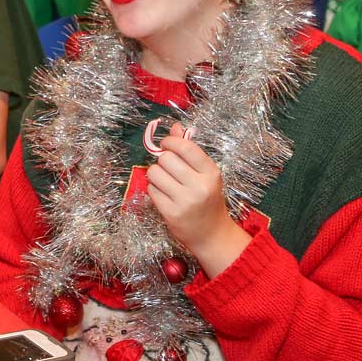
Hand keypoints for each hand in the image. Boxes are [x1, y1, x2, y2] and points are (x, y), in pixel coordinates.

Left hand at [147, 124, 245, 260]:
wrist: (211, 233)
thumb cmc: (207, 199)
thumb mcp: (204, 174)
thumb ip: (189, 150)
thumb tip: (175, 127)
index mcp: (211, 172)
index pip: (185, 147)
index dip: (170, 142)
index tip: (167, 146)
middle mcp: (199, 186)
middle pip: (165, 158)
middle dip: (162, 161)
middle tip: (169, 170)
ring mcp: (185, 200)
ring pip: (154, 173)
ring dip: (155, 176)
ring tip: (167, 183)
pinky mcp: (171, 213)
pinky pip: (150, 190)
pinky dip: (154, 190)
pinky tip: (165, 196)